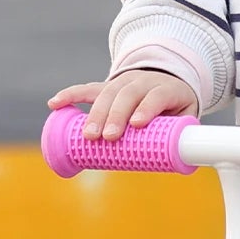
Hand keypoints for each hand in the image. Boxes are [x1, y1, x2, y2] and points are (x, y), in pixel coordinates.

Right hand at [48, 70, 197, 138]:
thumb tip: (184, 159)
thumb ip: (182, 133)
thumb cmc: (175, 106)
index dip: (147, 108)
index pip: (156, 96)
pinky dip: (70, 95)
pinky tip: (54, 104)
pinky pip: (86, 89)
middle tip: (107, 137)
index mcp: (165, 89)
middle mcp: (143, 82)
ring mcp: (123, 82)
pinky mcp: (106, 86)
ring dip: (95, 113)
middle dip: (115, 115)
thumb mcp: (185, 115)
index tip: (137, 125)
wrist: (167, 79)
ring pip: (107, 93)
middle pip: (127, 95)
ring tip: (88, 135)